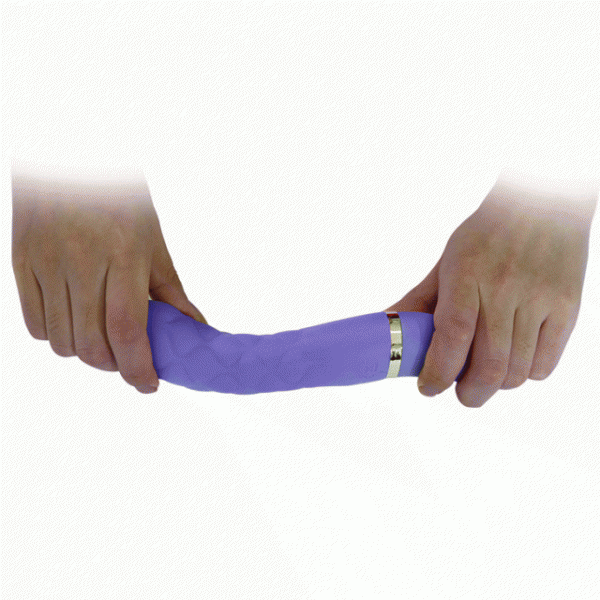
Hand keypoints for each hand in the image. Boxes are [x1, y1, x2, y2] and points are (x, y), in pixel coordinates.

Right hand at [11, 169, 207, 393]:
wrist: (70, 160)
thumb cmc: (120, 202)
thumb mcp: (153, 243)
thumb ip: (170, 292)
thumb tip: (191, 329)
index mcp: (123, 255)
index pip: (128, 329)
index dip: (138, 367)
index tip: (148, 384)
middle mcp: (80, 262)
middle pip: (91, 344)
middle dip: (114, 365)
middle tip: (128, 359)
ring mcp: (45, 264)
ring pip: (61, 342)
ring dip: (86, 352)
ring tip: (102, 338)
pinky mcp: (21, 264)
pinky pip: (35, 325)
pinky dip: (57, 336)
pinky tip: (75, 322)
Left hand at [384, 180, 596, 406]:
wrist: (542, 207)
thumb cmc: (486, 236)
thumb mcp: (446, 262)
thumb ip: (419, 299)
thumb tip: (386, 323)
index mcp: (466, 275)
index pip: (453, 336)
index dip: (438, 371)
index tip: (428, 387)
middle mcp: (504, 289)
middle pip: (489, 365)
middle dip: (469, 393)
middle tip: (460, 392)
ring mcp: (539, 300)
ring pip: (517, 372)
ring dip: (496, 385)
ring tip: (485, 375)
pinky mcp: (566, 308)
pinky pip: (545, 364)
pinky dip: (526, 374)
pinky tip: (514, 360)